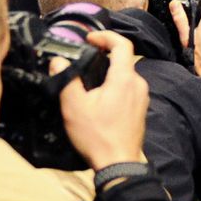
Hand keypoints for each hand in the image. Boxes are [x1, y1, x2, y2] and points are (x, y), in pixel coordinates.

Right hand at [56, 30, 147, 169]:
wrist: (119, 165)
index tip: (89, 39)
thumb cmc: (97, 136)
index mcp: (124, 78)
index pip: (122, 44)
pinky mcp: (140, 110)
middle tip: (85, 57)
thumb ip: (66, 80)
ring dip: (109, 72)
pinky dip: (115, 85)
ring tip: (89, 79)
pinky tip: (100, 98)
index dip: (105, 36)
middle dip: (104, 54)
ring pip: (126, 75)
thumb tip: (58, 62)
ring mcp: (142, 98)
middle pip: (124, 59)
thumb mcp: (74, 107)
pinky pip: (128, 89)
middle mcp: (138, 85)